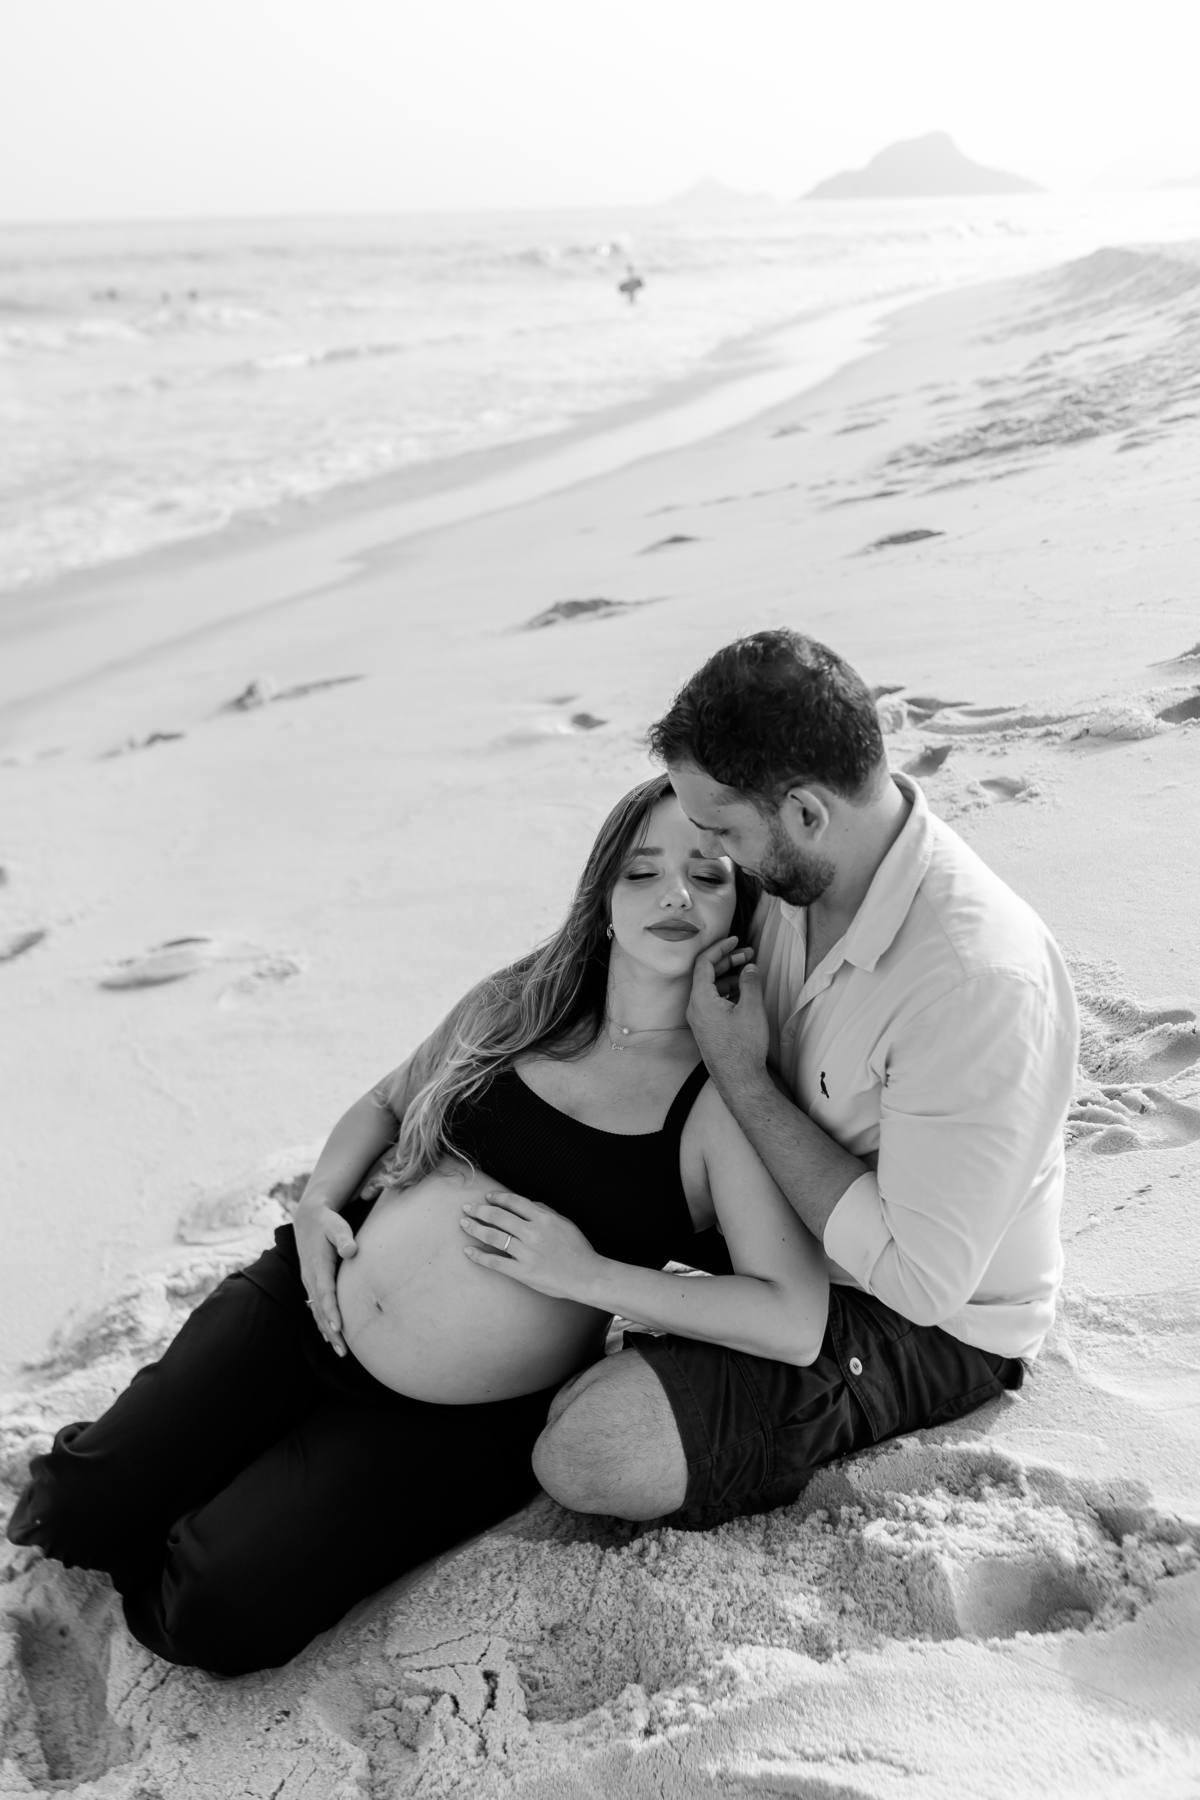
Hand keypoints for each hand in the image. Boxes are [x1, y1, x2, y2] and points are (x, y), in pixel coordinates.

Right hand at [293, 1199, 357, 1354]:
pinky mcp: (311, 1283)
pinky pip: (316, 1307)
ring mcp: (309, 1282)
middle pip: (320, 1309)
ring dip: (328, 1332)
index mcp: (318, 1265)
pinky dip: (322, 1323)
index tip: (339, 1328)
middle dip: (331, 1331)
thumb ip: (343, 1237)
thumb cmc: (327, 1222)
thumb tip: (351, 1250)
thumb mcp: (336, 1225)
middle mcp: (310, 1277)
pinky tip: (329, 1337)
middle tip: (343, 1351)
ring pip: (317, 1311)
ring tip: (341, 1351)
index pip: (325, 1292)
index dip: (331, 1311)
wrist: (309, 1218)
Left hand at [460, 1190, 601, 1300]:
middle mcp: (532, 1233)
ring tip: (464, 1224)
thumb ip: (545, 1210)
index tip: (486, 1197)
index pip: (514, 1202)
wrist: (586, 1275)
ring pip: (494, 1236)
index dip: (497, 1198)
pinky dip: (480, 1256)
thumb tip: (526, 1203)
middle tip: (466, 1208)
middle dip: (479, 1210)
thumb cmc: (578, 1248)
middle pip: (498, 1217)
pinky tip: (468, 1251)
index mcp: (543, 1218)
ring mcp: (526, 1253)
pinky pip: (496, 1262)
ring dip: (475, 1228)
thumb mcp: (565, 1222)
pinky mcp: (523, 1272)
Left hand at [687, 935, 769, 1085]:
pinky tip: (743, 991)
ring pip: (711, 989)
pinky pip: (713, 1002)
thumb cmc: (744, 1047)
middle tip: (748, 954)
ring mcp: (699, 1020)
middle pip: (706, 974)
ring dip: (729, 976)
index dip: (719, 947)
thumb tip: (749, 968)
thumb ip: (750, 983)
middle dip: (727, 961)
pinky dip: (727, 991)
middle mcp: (695, 1008)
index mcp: (700, 999)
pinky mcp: (707, 1029)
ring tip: (749, 971)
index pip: (703, 963)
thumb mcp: (751, 1009)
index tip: (735, 939)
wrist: (739, 1080)